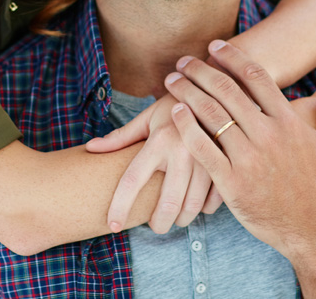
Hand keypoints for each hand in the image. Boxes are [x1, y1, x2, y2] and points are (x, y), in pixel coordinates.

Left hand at [86, 94, 221, 232]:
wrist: (215, 90)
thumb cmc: (174, 107)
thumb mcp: (147, 118)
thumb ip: (121, 137)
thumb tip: (90, 148)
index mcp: (158, 140)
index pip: (132, 181)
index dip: (119, 206)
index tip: (112, 225)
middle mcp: (182, 151)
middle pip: (166, 205)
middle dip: (158, 224)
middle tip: (154, 226)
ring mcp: (206, 160)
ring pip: (191, 207)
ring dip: (181, 220)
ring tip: (175, 218)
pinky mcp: (224, 165)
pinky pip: (213, 201)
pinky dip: (203, 210)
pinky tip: (196, 206)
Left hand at [165, 41, 315, 259]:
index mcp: (290, 122)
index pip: (256, 77)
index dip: (232, 57)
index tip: (215, 46)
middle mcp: (268, 135)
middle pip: (227, 90)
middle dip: (201, 70)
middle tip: (184, 60)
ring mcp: (249, 159)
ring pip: (211, 115)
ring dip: (187, 92)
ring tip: (172, 80)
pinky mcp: (232, 183)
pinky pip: (202, 149)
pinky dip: (185, 127)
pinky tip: (174, 112)